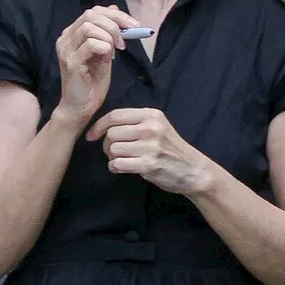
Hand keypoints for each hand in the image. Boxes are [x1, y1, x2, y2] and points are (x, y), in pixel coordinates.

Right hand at [54, 6, 139, 125]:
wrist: (81, 107)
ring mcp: (66, 50)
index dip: (116, 15)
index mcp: (72, 34)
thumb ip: (106, 33)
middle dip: (115, 24)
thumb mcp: (104, 52)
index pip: (93, 11)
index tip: (134, 25)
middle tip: (126, 39)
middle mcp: (65, 39)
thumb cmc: (92, 82)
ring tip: (115, 52)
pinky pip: (91, 44)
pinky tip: (109, 59)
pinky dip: (105, 48)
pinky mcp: (71, 62)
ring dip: (109, 37)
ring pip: (89, 27)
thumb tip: (115, 9)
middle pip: (90, 14)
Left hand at [86, 109, 211, 194]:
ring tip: (121, 160)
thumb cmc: (171, 148)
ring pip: (113, 149)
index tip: (92, 135)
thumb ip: (135, 123)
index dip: (99, 126)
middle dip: (106, 145)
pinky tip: (122, 168)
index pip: (115, 115)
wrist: (192, 169)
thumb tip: (104, 127)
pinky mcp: (148, 164)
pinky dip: (115, 167)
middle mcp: (150, 128)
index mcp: (151, 115)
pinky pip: (118, 164)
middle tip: (113, 152)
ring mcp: (150, 146)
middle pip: (112, 133)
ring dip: (111, 157)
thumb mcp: (158, 126)